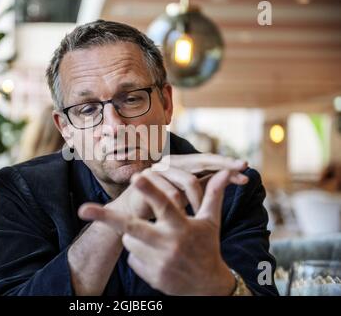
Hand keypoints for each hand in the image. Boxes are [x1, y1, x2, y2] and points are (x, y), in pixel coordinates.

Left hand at [79, 169, 245, 294]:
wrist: (208, 287)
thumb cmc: (207, 247)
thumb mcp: (211, 221)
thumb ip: (213, 195)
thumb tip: (227, 172)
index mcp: (182, 226)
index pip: (165, 205)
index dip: (151, 191)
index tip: (137, 176)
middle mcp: (169, 244)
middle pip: (132, 227)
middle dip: (107, 217)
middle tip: (83, 209)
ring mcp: (158, 262)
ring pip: (129, 240)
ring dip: (136, 236)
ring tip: (156, 240)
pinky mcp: (151, 276)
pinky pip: (132, 257)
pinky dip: (139, 253)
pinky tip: (157, 258)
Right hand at [106, 153, 247, 219]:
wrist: (131, 215)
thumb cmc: (162, 204)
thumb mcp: (187, 194)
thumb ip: (206, 184)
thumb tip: (231, 177)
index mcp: (182, 164)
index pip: (208, 161)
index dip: (226, 163)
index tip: (246, 168)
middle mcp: (171, 162)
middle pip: (201, 161)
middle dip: (223, 166)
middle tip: (243, 171)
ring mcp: (159, 169)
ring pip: (188, 180)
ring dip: (199, 198)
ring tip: (204, 213)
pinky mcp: (147, 181)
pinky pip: (171, 193)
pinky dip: (181, 206)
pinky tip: (188, 216)